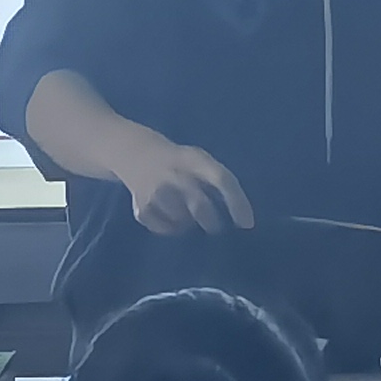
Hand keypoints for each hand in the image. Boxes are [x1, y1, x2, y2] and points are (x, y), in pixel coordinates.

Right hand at [117, 135, 252, 236]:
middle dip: (211, 221)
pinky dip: (171, 228)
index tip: (247, 224)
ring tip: (186, 215)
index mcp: (193, 159)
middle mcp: (174, 172)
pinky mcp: (141, 206)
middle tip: (214, 226)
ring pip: (182, 220)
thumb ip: (217, 181)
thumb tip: (242, 219)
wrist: (134, 152)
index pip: (221, 179)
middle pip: (199, 204)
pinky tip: (169, 218)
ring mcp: (155, 190)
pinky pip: (165, 229)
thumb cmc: (178, 162)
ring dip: (189, 223)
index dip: (237, 202)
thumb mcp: (198, 161)